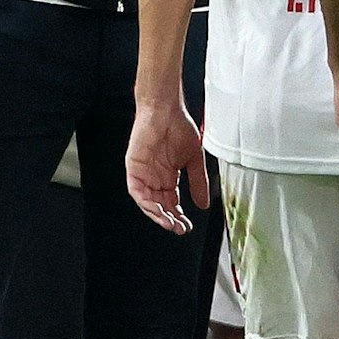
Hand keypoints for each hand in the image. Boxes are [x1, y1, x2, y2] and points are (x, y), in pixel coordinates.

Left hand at [125, 103, 210, 231]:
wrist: (166, 109)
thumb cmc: (179, 127)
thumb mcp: (194, 159)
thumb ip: (198, 182)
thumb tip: (204, 204)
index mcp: (168, 177)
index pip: (172, 203)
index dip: (179, 216)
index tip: (187, 226)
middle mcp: (155, 178)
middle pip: (160, 206)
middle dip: (169, 219)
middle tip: (179, 228)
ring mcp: (143, 174)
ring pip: (147, 202)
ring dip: (157, 214)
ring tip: (169, 223)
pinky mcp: (134, 167)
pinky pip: (136, 190)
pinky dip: (145, 201)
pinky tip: (155, 209)